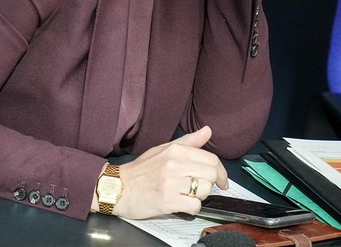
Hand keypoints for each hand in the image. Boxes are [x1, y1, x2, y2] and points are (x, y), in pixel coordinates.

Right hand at [112, 126, 228, 218]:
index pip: (211, 159)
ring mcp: (171, 183)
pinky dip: (191, 208)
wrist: (119, 188)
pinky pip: (194, 206)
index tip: (222, 180)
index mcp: (176, 150)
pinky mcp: (168, 201)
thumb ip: (188, 142)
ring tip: (186, 194)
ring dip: (199, 196)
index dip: (221, 172)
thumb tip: (207, 131)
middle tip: (201, 188)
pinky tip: (181, 204)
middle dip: (210, 184)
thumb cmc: (141, 170)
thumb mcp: (163, 149)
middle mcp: (174, 164)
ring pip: (204, 191)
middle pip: (211, 175)